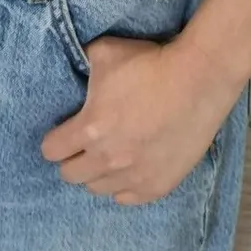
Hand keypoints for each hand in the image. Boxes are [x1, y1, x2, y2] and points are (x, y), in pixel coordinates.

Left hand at [40, 35, 241, 205]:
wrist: (198, 80)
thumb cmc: (149, 64)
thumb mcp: (104, 52)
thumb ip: (83, 63)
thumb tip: (77, 64)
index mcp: (90, 129)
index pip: (52, 151)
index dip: (53, 141)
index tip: (62, 133)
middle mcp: (108, 159)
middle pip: (71, 175)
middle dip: (72, 159)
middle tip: (84, 144)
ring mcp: (134, 176)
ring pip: (98, 189)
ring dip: (97, 173)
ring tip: (107, 156)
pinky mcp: (159, 185)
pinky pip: (127, 199)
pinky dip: (123, 186)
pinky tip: (128, 170)